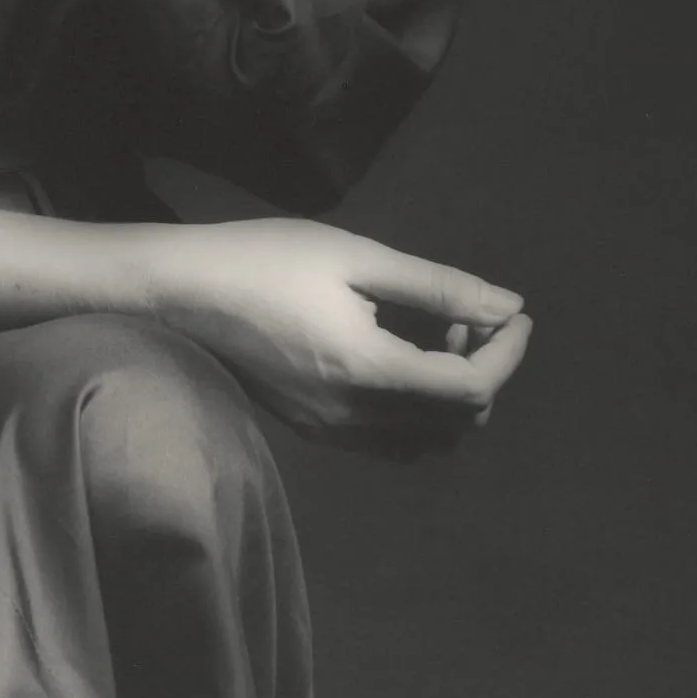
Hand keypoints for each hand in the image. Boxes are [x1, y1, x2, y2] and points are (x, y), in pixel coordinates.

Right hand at [142, 218, 534, 459]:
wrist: (179, 291)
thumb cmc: (265, 260)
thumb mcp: (356, 257)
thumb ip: (437, 288)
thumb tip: (506, 306)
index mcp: (372, 372)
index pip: (473, 388)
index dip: (509, 354)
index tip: (517, 314)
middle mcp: (356, 417)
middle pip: (458, 424)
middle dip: (482, 371)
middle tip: (463, 316)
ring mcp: (332, 431)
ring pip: (426, 440)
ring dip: (449, 395)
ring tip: (429, 335)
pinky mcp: (312, 429)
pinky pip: (389, 440)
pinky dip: (415, 408)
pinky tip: (392, 358)